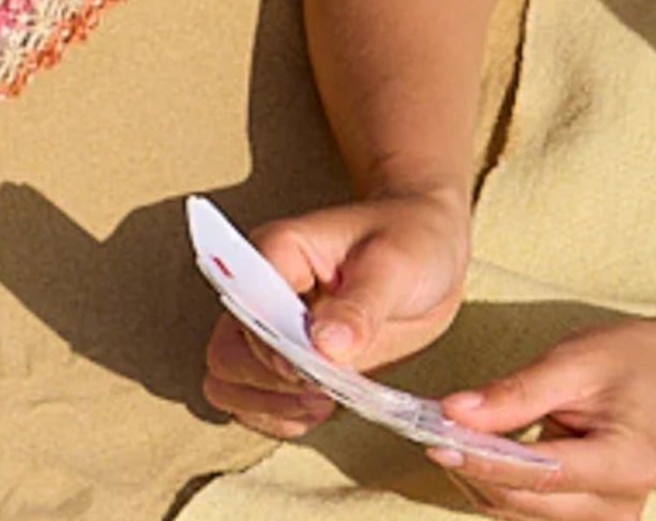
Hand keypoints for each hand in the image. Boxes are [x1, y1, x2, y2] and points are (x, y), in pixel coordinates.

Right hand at [202, 189, 469, 437]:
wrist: (429, 246)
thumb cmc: (410, 241)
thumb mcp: (393, 267)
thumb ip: (358, 308)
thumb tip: (325, 348)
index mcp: (276, 252)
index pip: (247, 306)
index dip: (273, 345)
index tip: (315, 367)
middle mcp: (261, 289)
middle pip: (226, 350)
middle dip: (268, 383)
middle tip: (322, 392)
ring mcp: (272, 326)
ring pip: (228, 379)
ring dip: (267, 404)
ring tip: (321, 404)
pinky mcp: (289, 355)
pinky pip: (254, 396)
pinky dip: (277, 414)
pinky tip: (316, 411)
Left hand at [429, 317, 655, 519]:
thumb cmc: (626, 362)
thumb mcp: (572, 362)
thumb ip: (515, 393)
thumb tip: (453, 412)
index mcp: (626, 463)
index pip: (541, 474)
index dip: (484, 459)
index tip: (435, 437)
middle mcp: (617, 504)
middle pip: (523, 501)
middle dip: (470, 466)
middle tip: (424, 427)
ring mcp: (602, 516)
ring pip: (515, 511)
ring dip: (474, 475)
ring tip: (443, 432)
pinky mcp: (583, 515)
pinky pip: (523, 508)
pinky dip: (490, 480)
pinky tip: (468, 447)